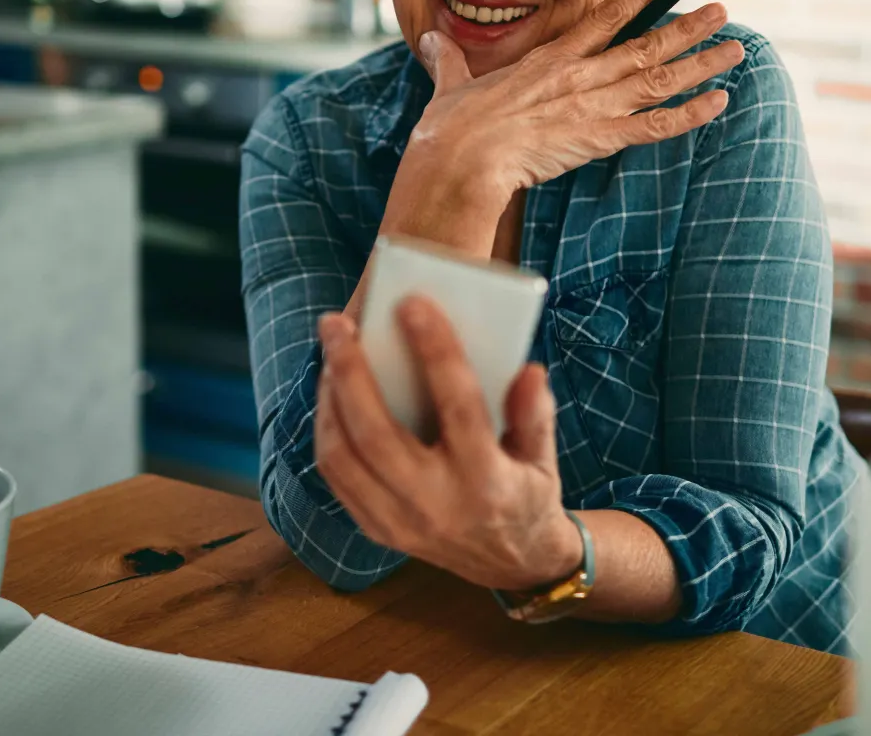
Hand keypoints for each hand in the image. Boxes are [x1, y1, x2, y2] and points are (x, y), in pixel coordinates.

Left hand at [313, 297, 583, 592]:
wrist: (514, 566)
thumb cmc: (528, 493)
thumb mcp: (543, 455)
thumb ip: (534, 413)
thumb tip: (527, 368)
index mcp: (486, 480)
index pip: (458, 406)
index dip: (436, 351)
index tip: (414, 303)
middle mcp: (437, 505)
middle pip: (376, 434)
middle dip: (350, 372)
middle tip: (334, 324)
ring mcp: (401, 522)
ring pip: (344, 457)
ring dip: (328, 400)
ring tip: (329, 354)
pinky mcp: (378, 529)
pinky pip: (336, 477)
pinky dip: (327, 431)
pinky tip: (330, 395)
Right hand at [405, 0, 745, 209]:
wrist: (460, 158)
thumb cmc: (451, 127)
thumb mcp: (450, 85)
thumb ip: (448, 60)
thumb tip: (431, 41)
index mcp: (549, 59)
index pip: (606, 16)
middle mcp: (579, 75)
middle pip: (645, 44)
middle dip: (688, 25)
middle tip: (723, 10)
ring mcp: (592, 105)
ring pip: (659, 78)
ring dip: (700, 63)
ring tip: (735, 48)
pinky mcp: (597, 138)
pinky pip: (654, 126)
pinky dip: (689, 114)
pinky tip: (719, 102)